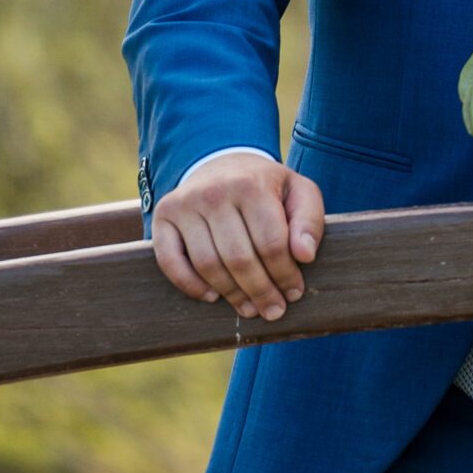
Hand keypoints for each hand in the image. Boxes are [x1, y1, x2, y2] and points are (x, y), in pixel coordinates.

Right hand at [150, 151, 325, 321]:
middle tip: (273, 311)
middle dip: (260, 291)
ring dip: (231, 294)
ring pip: (208, 264)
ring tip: (249, 309)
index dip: (285, 274)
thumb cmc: (266, 187)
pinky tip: (212, 296)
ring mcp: (185, 204)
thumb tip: (305, 256)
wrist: (223, 162)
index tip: (294, 293)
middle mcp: (215, 191)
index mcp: (252, 184)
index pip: (270, 243)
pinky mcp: (163, 216)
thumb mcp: (298, 191)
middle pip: (239, 258)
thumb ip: (309, 220)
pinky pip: (171, 261)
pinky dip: (190, 286)